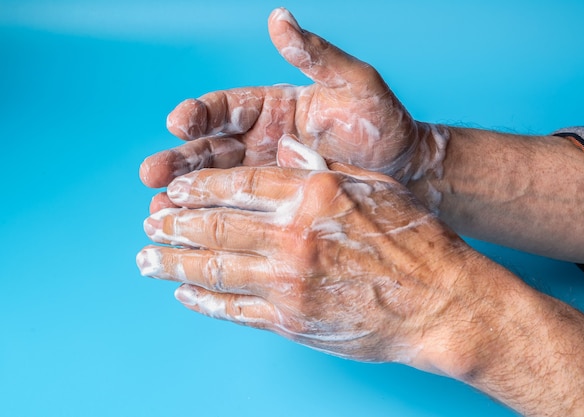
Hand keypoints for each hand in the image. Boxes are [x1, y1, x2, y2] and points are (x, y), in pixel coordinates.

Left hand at [137, 137, 479, 374]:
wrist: (440, 302)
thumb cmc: (414, 241)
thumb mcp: (372, 186)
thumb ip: (320, 168)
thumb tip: (280, 149)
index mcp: (313, 195)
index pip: (238, 184)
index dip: (199, 186)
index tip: (175, 188)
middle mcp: (294, 237)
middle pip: (215, 225)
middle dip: (174, 223)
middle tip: (150, 221)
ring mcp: (289, 282)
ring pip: (215, 269)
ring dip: (173, 263)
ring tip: (146, 259)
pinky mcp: (292, 321)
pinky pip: (235, 310)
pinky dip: (204, 302)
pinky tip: (185, 294)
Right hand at [140, 8, 445, 190]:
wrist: (405, 171)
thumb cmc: (382, 123)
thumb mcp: (353, 83)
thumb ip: (316, 55)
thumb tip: (280, 18)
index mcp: (273, 106)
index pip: (226, 106)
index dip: (199, 113)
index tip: (178, 123)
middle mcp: (261, 138)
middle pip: (208, 146)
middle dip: (179, 160)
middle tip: (152, 175)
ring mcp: (265, 173)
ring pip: (214, 182)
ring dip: (184, 194)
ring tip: (158, 211)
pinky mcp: (274, 201)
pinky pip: (237, 210)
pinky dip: (212, 219)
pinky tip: (190, 232)